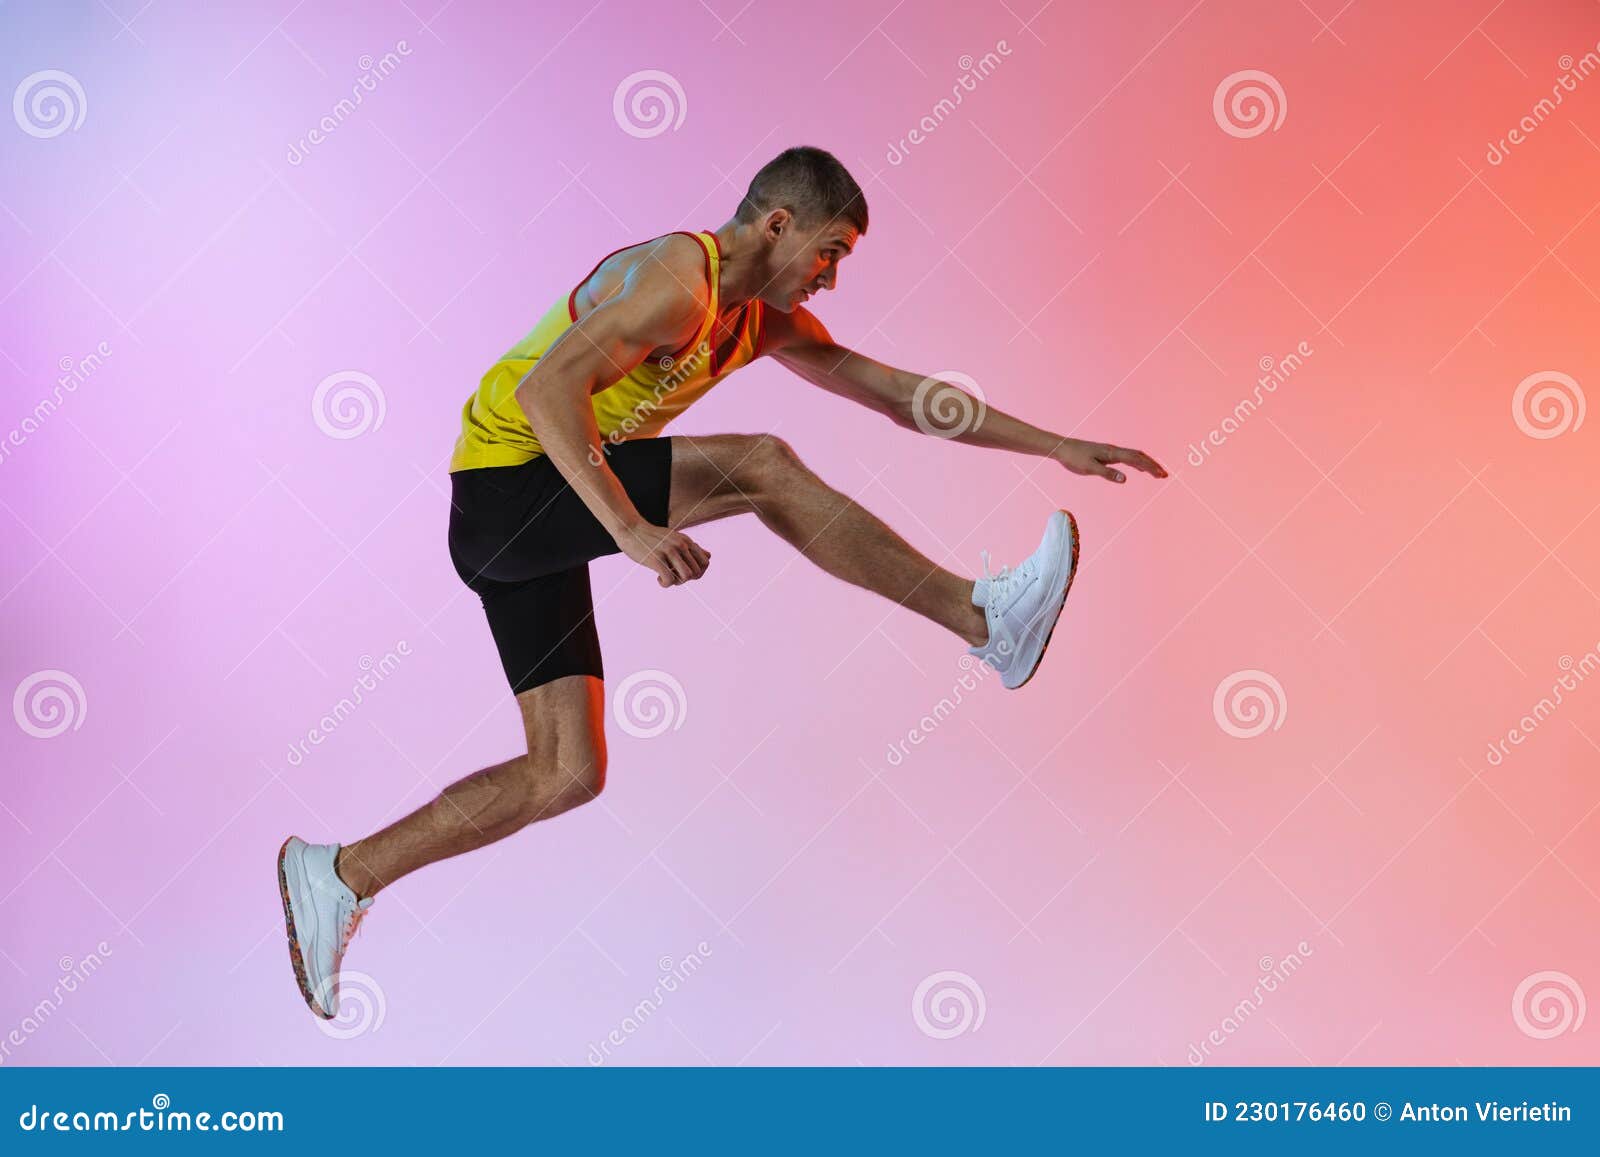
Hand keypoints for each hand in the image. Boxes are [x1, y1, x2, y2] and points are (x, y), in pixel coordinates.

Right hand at [615, 521, 711, 586]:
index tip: (684, 571)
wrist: (630, 530)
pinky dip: (665, 584)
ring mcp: (669, 552)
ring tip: (667, 577)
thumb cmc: (652, 537)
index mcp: (686, 540)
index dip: (698, 572)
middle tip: (673, 575)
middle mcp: (680, 545)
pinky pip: (670, 579)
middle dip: (687, 579)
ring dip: (678, 582)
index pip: (705, 562)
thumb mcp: (676, 537)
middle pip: (697, 572)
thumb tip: (709, 556)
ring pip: (687, 576)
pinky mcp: (656, 559)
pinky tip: (658, 578)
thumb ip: (692, 547)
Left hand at [1053, 438, 1167, 483]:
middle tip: (1164, 475)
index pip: (1136, 460)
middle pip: (1139, 456)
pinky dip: (1136, 462)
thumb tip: (1125, 479)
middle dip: (1152, 465)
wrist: (1062, 448)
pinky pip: (1125, 457)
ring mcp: (1110, 451)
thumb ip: (1107, 474)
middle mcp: (1113, 450)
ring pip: (1133, 456)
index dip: (1150, 467)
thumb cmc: (1074, 458)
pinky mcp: (1105, 454)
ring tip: (1156, 472)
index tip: (1161, 475)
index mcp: (1112, 453)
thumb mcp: (1089, 468)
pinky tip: (1138, 468)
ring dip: (1146, 464)